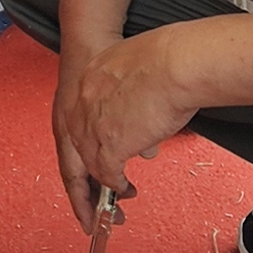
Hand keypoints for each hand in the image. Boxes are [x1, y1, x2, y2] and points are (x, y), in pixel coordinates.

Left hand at [54, 29, 203, 207]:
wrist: (176, 64)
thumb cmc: (169, 60)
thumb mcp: (136, 71)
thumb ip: (131, 97)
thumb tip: (141, 118)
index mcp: (89, 80)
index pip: (80, 117)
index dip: (89, 139)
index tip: (97, 152)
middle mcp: (82, 103)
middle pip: (76, 145)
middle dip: (87, 171)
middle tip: (96, 185)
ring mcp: (92, 125)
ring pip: (89, 164)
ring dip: (102, 182)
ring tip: (116, 192)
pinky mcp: (110, 145)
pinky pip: (106, 173)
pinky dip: (115, 184)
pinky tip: (122, 189)